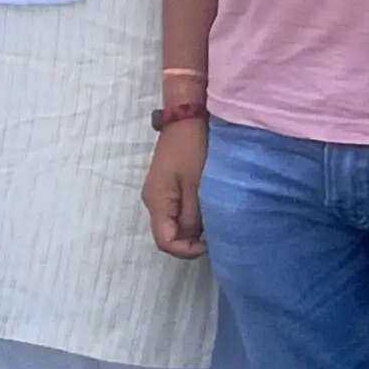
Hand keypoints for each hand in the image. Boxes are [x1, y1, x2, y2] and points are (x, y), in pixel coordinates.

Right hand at [143, 120, 206, 258]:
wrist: (186, 118)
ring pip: (173, 222)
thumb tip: (193, 239)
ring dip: (192, 227)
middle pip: (168, 234)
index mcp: (157, 202)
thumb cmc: (192, 150)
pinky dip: (191, 214)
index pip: (165, 242)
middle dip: (191, 239)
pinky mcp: (166, 185)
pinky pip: (176, 209)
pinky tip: (206, 205)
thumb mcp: (197, 187)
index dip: (186, 250)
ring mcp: (158, 192)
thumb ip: (193, 217)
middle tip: (215, 232)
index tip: (209, 244)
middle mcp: (152, 201)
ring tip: (213, 217)